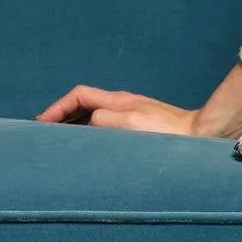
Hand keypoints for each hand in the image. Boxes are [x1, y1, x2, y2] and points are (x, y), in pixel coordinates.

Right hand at [35, 86, 203, 134]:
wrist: (200, 136)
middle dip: (63, 115)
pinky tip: (94, 146)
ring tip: (65, 140)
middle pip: (85, 103)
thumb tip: (87, 122)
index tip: (41, 122)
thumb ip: (102, 120)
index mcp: (118, 100)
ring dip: (77, 124)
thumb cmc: (169, 133)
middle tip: (47, 131)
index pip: (79, 95)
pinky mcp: (142, 125)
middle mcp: (124, 103)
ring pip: (96, 114)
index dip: (57, 107)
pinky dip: (94, 132)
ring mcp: (134, 113)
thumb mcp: (129, 124)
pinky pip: (109, 124)